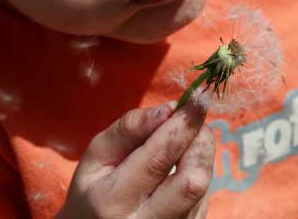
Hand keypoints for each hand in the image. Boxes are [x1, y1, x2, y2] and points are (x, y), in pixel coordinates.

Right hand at [57, 99, 214, 218]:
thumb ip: (128, 129)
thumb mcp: (97, 155)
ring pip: (203, 187)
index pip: (159, 157)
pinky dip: (197, 171)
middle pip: (193, 180)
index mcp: (115, 202)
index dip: (182, 124)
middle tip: (194, 115)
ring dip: (200, 152)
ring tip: (183, 139)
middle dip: (200, 139)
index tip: (197, 96)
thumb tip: (167, 109)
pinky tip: (179, 168)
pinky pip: (203, 196)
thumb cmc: (94, 189)